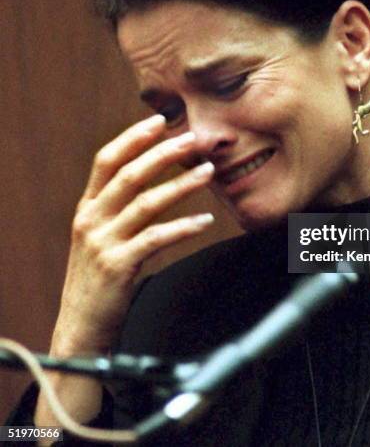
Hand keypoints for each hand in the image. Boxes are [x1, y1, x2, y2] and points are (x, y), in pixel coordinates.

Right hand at [51, 114, 213, 355]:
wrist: (82, 325)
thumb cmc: (99, 276)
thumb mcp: (99, 235)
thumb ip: (118, 207)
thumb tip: (151, 175)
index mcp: (87, 208)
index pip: (106, 161)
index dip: (132, 138)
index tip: (159, 121)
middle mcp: (92, 220)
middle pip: (129, 175)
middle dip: (163, 153)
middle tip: (192, 140)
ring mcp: (103, 243)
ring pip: (146, 203)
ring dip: (181, 184)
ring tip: (208, 172)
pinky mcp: (118, 266)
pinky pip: (156, 238)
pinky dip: (184, 227)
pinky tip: (206, 220)